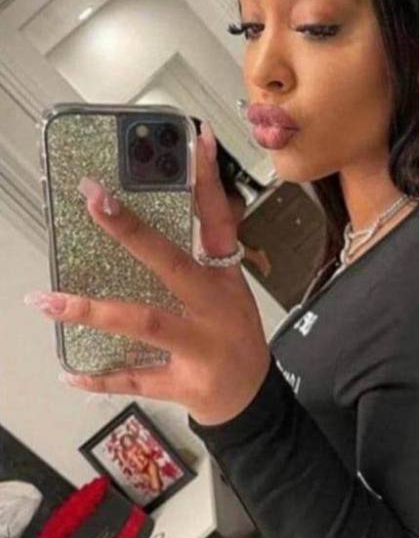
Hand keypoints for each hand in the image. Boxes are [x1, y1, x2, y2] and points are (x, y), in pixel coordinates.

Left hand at [24, 124, 271, 426]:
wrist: (251, 399)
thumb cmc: (232, 337)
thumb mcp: (228, 291)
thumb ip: (198, 254)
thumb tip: (153, 212)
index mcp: (223, 279)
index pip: (217, 221)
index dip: (206, 181)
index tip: (195, 138)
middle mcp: (214, 309)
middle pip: (172, 264)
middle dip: (133, 231)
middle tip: (94, 199)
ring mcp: (200, 348)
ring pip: (145, 323)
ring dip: (94, 311)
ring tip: (48, 301)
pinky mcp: (184, 384)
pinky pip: (136, 378)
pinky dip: (101, 379)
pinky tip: (69, 372)